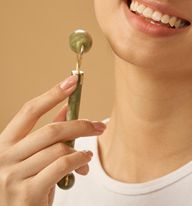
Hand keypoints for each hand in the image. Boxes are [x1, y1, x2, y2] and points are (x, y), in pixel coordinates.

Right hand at [0, 75, 106, 205]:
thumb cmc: (22, 190)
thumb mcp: (29, 161)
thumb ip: (44, 138)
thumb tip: (66, 109)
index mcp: (2, 145)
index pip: (29, 111)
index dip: (52, 94)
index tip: (72, 80)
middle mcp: (3, 158)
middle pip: (51, 130)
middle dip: (80, 125)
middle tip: (99, 126)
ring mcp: (13, 176)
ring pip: (60, 149)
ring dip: (81, 150)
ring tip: (87, 157)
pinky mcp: (27, 192)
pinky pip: (63, 166)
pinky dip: (79, 161)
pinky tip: (84, 165)